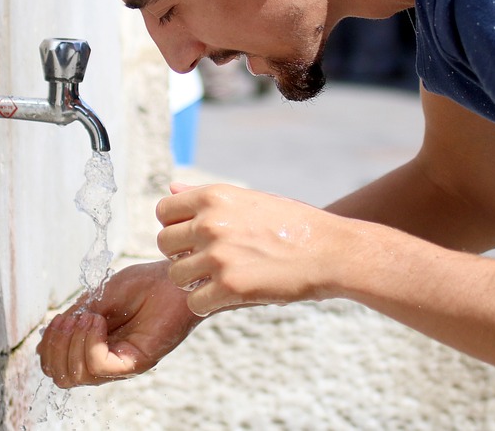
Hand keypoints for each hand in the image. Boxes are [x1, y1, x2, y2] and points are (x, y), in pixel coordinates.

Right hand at [37, 260, 198, 387]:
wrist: (174, 280)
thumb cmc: (143, 285)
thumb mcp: (98, 298)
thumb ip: (73, 319)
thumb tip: (43, 342)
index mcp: (93, 347)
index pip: (56, 367)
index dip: (49, 346)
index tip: (58, 318)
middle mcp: (105, 361)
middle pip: (62, 377)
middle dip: (56, 346)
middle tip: (71, 319)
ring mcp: (120, 365)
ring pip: (77, 375)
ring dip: (73, 342)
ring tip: (89, 317)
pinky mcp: (135, 364)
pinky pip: (99, 366)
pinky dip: (90, 343)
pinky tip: (99, 321)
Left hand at [156, 182, 337, 316]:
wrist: (331, 250)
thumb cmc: (291, 223)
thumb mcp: (249, 198)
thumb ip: (206, 196)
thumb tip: (171, 189)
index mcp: (214, 196)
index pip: (163, 211)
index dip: (175, 226)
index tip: (193, 237)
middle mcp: (211, 222)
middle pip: (164, 244)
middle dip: (181, 255)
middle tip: (207, 262)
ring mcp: (219, 255)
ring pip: (176, 275)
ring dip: (193, 282)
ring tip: (218, 279)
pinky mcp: (231, 286)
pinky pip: (194, 302)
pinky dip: (207, 304)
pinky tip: (227, 296)